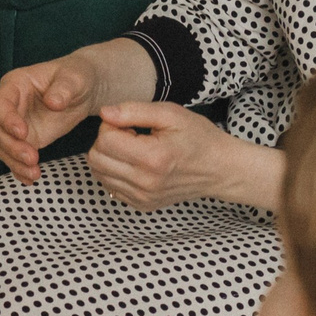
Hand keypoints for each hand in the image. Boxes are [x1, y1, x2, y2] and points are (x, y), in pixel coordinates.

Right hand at [0, 56, 103, 181]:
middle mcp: (10, 106)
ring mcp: (15, 125)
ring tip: (34, 173)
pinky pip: (15, 157)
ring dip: (15, 162)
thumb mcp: (74, 78)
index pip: (1, 103)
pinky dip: (20, 170)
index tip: (23, 133)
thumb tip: (53, 103)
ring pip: (4, 146)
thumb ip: (64, 89)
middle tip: (32, 158)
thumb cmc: (75, 77)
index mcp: (15, 85)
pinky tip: (31, 179)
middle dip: (12, 146)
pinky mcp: (26, 140)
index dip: (7, 119)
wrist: (83, 90)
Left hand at [90, 102, 278, 211]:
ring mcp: (142, 198)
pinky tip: (135, 164)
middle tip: (129, 135)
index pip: (104, 140)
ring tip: (133, 149)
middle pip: (96, 159)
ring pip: (99, 174)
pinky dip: (115, 172)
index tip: (129, 124)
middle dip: (105, 141)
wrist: (220, 170)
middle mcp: (145, 183)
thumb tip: (104, 113)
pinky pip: (110, 187)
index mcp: (153, 157)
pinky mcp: (141, 205)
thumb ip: (134, 110)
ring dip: (108, 158)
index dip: (110, 126)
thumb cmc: (198, 138)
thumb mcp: (170, 114)